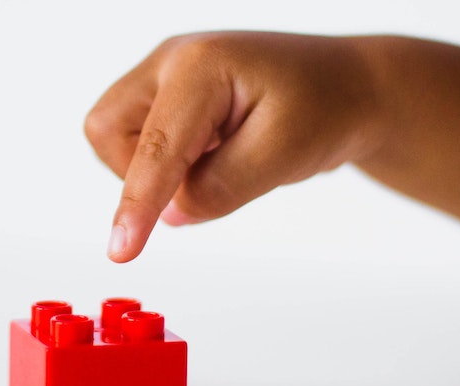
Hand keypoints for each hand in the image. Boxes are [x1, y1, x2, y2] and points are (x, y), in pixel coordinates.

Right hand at [85, 32, 387, 262]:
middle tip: (204, 180)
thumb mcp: (283, 155)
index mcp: (201, 65)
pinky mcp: (170, 94)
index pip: (155, 147)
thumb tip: (170, 214)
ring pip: (119, 137)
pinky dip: (169, 162)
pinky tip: (217, 151)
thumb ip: (221, 188)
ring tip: (222, 159)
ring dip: (156, 168)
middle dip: (139, 172)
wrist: (350, 88)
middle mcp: (173, 60)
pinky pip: (141, 138)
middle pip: (109, 130)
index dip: (137, 203)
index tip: (121, 250)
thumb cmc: (326, 106)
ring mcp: (168, 74)